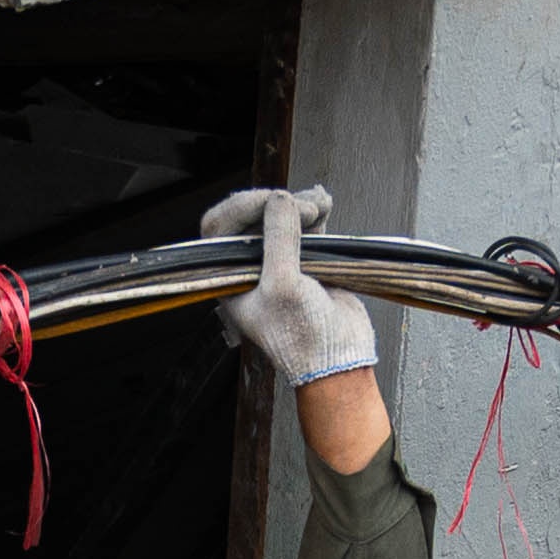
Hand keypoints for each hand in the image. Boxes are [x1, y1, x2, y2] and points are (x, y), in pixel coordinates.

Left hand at [202, 185, 374, 385]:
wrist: (339, 358)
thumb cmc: (302, 338)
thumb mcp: (283, 284)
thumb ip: (279, 238)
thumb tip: (278, 200)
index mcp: (232, 280)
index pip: (220, 230)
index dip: (240, 208)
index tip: (268, 201)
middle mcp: (251, 270)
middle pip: (251, 218)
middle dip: (274, 203)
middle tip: (299, 207)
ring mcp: (279, 264)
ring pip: (280, 218)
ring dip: (299, 204)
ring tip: (317, 206)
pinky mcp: (307, 262)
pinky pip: (305, 227)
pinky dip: (314, 213)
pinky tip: (324, 205)